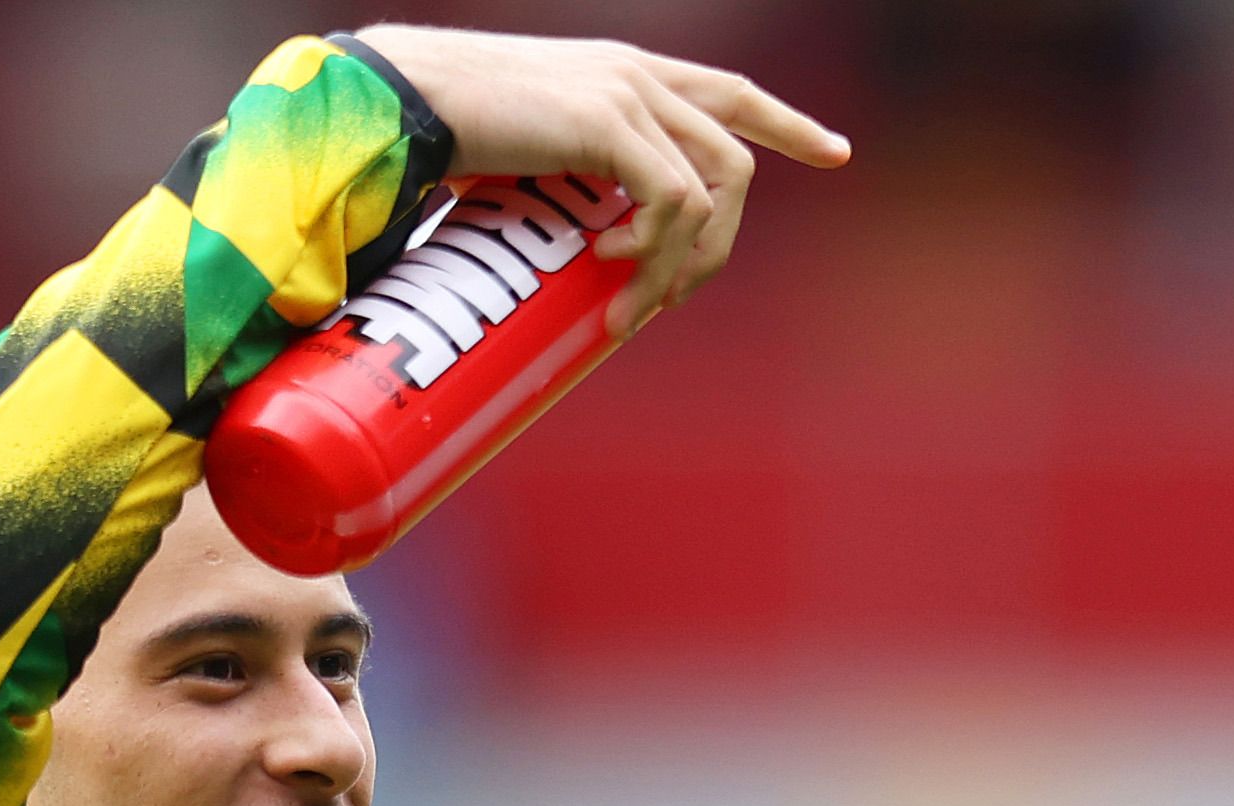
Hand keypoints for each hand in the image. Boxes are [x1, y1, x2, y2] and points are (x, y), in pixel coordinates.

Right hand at [347, 26, 850, 334]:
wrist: (398, 101)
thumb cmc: (442, 139)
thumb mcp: (528, 159)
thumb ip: (570, 186)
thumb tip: (579, 260)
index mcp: (625, 73)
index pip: (730, 92)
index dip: (789, 123)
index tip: (835, 152)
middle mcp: (638, 75)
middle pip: (736, 163)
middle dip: (720, 245)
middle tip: (671, 301)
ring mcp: (629, 93)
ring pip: (712, 193)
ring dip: (681, 264)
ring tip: (628, 303)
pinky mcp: (610, 122)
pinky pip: (673, 203)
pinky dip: (653, 247)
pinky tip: (607, 264)